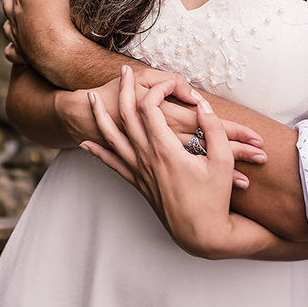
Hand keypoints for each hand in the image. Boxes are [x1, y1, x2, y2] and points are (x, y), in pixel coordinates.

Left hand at [2, 0, 86, 84]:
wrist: (60, 52)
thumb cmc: (58, 14)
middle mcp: (14, 16)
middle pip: (8, 2)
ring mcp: (17, 36)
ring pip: (8, 24)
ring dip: (13, 18)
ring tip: (25, 16)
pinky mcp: (23, 54)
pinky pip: (12, 50)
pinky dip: (13, 45)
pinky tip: (19, 44)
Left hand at [61, 71, 264, 185]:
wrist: (202, 235)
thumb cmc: (215, 198)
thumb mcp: (222, 160)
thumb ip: (214, 129)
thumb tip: (203, 106)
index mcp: (165, 149)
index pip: (150, 108)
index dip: (158, 89)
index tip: (171, 83)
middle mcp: (146, 158)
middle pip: (126, 116)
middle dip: (124, 90)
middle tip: (124, 72)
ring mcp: (139, 171)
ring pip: (112, 138)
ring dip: (100, 115)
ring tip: (90, 97)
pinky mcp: (138, 184)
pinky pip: (112, 164)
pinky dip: (97, 151)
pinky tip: (85, 142)